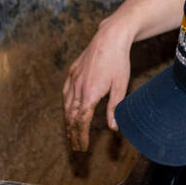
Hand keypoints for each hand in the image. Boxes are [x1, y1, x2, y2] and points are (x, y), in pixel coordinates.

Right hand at [62, 20, 133, 150]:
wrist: (110, 37)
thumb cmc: (118, 61)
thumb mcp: (120, 86)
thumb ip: (114, 108)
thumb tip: (113, 128)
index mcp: (90, 93)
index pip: (82, 121)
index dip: (81, 136)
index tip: (82, 147)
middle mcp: (78, 87)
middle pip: (71, 116)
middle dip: (72, 133)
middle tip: (75, 146)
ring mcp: (73, 79)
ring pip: (66, 106)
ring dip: (67, 121)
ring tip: (70, 133)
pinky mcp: (73, 71)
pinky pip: (65, 93)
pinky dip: (65, 105)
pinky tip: (67, 110)